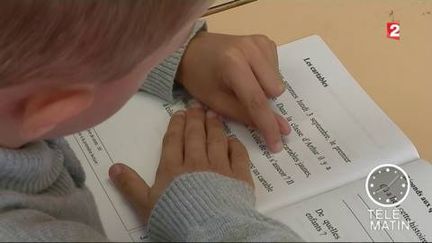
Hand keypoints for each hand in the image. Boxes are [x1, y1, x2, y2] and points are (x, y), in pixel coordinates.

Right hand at [108, 104, 253, 222]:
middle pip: (195, 136)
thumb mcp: (146, 205)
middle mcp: (197, 162)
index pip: (174, 141)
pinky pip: (239, 155)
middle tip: (196, 106)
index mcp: (173, 168)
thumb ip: (131, 185)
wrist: (209, 231)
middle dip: (195, 119)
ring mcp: (220, 168)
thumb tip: (113, 167)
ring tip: (212, 114)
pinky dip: (235, 145)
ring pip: (216, 140)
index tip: (179, 113)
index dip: (176, 125)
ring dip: (214, 126)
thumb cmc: (175, 219)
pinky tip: (232, 139)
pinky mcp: (239, 177)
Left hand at [177, 32, 289, 152]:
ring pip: (277, 80)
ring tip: (243, 83)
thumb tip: (281, 130)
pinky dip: (265, 77)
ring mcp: (259, 42)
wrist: (192, 50)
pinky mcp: (265, 41)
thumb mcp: (218, 102)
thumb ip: (248, 116)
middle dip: (264, 102)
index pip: (257, 100)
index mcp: (233, 64)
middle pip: (274, 90)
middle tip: (242, 99)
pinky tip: (249, 73)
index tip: (277, 144)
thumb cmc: (201, 79)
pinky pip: (276, 69)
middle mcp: (250, 48)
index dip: (268, 125)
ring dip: (264, 89)